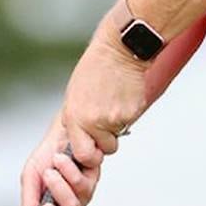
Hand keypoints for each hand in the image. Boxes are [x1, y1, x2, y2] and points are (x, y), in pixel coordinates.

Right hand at [16, 124, 103, 205]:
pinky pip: (84, 188)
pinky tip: (64, 158)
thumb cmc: (48, 154)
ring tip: (54, 166)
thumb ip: (29, 199)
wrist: (67, 129)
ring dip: (60, 185)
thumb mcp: (31, 175)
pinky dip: (70, 170)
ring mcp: (78, 199)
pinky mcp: (92, 185)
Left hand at [60, 13, 148, 157]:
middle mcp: (95, 121)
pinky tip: (121, 98)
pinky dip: (126, 114)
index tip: (90, 147)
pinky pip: (129, 123)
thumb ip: (74, 117)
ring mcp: (115, 118)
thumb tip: (75, 134)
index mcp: (76, 117)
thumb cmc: (95, 67)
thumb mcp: (74, 94)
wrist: (119, 51)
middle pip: (105, 150)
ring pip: (118, 136)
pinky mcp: (132, 113)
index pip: (82, 154)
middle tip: (104, 129)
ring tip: (112, 105)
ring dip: (116, 128)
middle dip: (105, 144)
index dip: (88, 154)